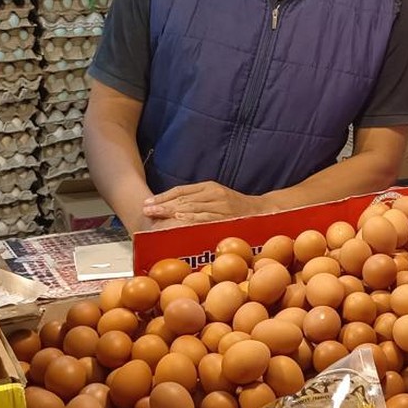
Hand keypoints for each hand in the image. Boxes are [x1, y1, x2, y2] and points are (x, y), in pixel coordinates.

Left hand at [143, 181, 263, 223]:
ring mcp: (221, 205)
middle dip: (162, 205)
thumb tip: (171, 210)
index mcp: (209, 187)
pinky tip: (178, 220)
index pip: (181, 191)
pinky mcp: (227, 216)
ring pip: (192, 207)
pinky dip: (191, 219)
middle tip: (146, 211)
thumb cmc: (235, 208)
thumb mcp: (216, 199)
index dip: (163, 197)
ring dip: (171, 212)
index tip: (147, 203)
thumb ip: (197, 202)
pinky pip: (206, 218)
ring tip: (156, 216)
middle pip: (183, 199)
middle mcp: (213, 193)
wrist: (262, 212)